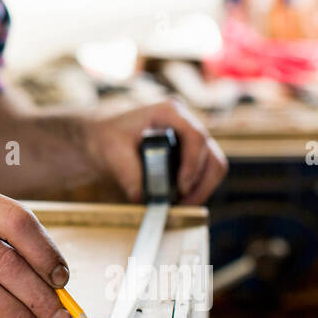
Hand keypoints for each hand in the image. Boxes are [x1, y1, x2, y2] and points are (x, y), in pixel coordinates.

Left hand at [83, 99, 227, 205]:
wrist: (104, 135)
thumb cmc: (107, 136)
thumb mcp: (111, 151)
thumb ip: (126, 172)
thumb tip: (141, 197)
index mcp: (168, 112)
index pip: (195, 136)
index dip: (193, 164)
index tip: (181, 187)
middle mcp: (185, 122)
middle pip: (211, 154)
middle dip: (201, 183)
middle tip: (181, 204)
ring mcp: (190, 137)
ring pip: (214, 165)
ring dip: (202, 189)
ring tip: (180, 205)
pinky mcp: (190, 152)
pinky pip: (205, 172)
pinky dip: (197, 188)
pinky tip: (179, 199)